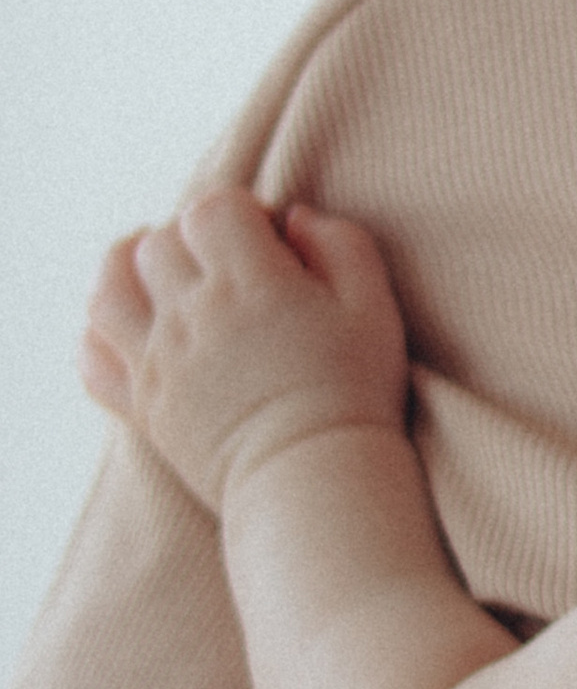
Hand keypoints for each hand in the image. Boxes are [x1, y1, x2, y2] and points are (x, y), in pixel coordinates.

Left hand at [79, 190, 409, 515]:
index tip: (268, 241)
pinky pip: (92, 359)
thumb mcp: (373, 306)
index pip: (211, 209)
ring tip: (159, 277)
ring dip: (127, 270)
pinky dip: (100, 336)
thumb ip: (340, 243)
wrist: (313, 478)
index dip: (239, 212)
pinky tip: (134, 332)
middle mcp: (190, 316)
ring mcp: (157, 362)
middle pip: (157, 244)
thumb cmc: (352, 391)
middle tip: (226, 266)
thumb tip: (294, 217)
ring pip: (107, 290)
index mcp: (248, 283)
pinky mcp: (141, 406)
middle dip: (189, 240)